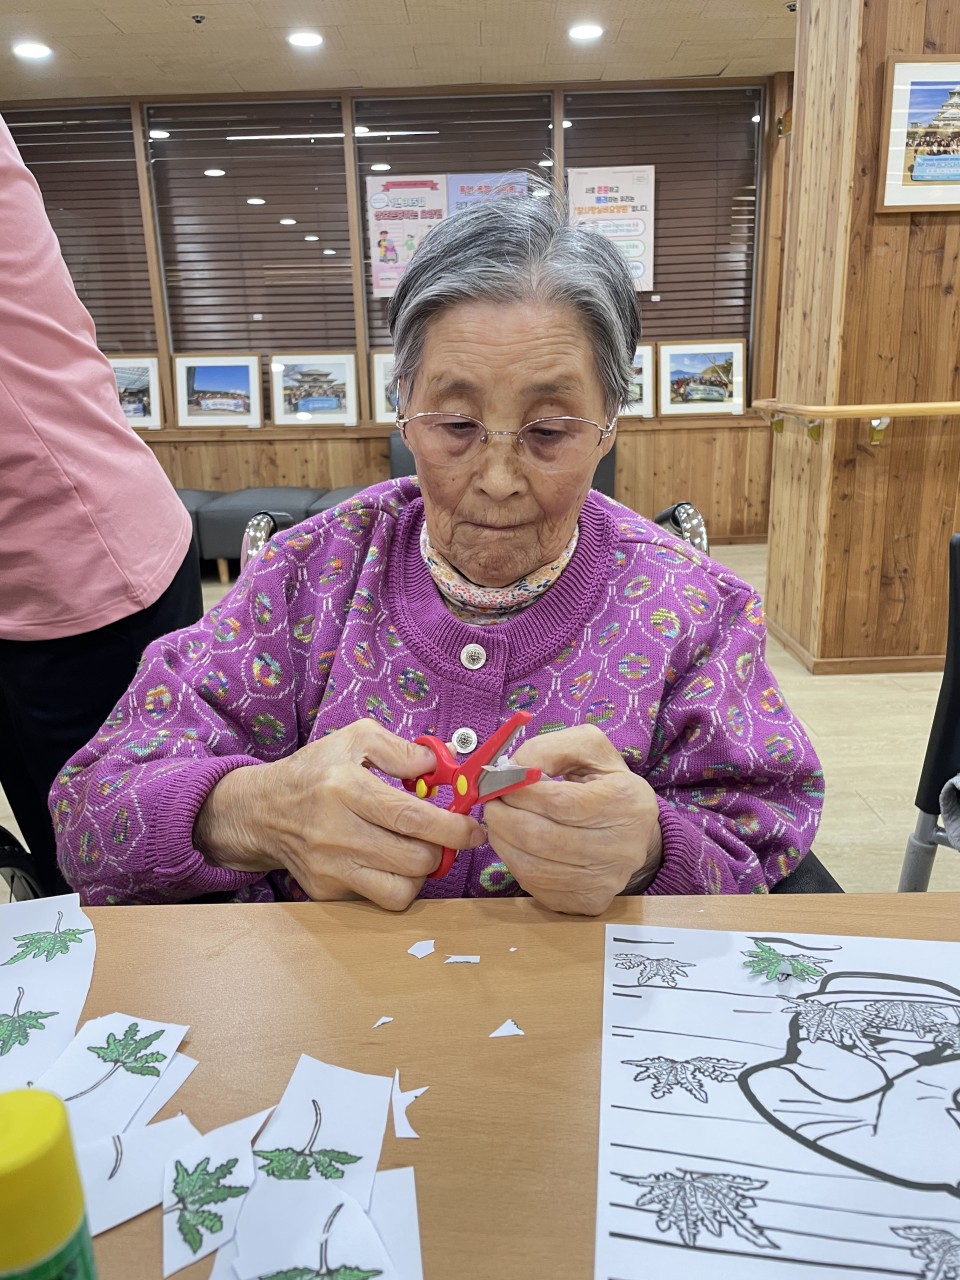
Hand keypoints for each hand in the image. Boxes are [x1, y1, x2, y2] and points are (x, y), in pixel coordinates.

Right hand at [195, 720, 483, 909]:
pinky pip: (379, 899)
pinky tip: (388, 862)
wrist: (264, 811)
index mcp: (346, 788)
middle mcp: (337, 832)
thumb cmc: (316, 771)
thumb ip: (400, 748)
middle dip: (442, 850)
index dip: (451, 827)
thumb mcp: (354, 738)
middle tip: (442, 836)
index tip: (473, 829)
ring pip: (402, 889)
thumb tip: (438, 766)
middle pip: (414, 859)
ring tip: (414, 849)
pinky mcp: (327, 891)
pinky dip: (395, 884)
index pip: (410, 818)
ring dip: (420, 871)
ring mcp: (331, 867)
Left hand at [483, 725, 661, 915]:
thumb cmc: (605, 783)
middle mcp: (622, 847)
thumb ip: (549, 749)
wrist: (634, 830)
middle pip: (541, 838)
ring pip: (533, 866)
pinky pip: (536, 886)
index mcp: (625, 801)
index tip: (500, 782)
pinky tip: (516, 844)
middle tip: (492, 802)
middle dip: (503, 817)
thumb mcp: (588, 748)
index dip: (520, 793)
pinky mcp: (589, 901)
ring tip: (499, 821)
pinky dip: (515, 862)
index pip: (559, 802)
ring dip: (502, 840)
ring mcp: (606, 880)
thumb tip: (512, 770)